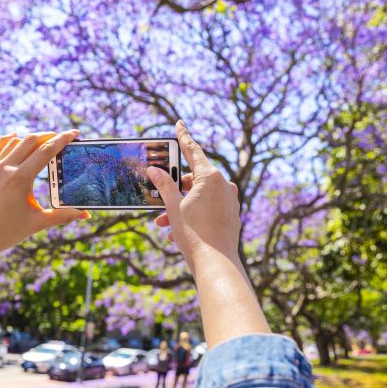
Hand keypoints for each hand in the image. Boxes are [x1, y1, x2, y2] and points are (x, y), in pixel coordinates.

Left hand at [0, 130, 89, 258]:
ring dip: (31, 138)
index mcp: (20, 179)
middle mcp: (6, 168)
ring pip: (14, 141)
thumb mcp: (38, 223)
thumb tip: (85, 214)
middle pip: (31, 140)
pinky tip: (15, 137)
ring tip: (44, 141)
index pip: (46, 151)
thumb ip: (63, 216)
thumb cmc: (7, 231)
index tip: (74, 133)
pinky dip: (8, 139)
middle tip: (62, 138)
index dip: (62, 139)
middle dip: (49, 136)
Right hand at [147, 121, 239, 274]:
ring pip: (199, 196)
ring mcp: (230, 200)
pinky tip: (178, 232)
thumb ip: (164, 185)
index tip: (179, 124)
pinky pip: (208, 208)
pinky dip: (192, 214)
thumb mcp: (173, 207)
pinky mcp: (231, 214)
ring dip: (180, 206)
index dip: (183, 137)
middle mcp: (224, 185)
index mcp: (210, 177)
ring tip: (164, 223)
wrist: (216, 263)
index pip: (193, 150)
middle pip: (194, 178)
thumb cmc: (194, 234)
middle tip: (158, 199)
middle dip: (174, 189)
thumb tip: (154, 170)